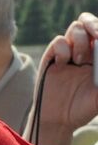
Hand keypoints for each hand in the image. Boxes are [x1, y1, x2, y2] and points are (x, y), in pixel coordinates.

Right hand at [25, 14, 97, 144]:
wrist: (59, 120)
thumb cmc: (84, 108)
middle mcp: (85, 52)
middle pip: (89, 24)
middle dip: (94, 25)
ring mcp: (68, 54)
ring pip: (75, 29)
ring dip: (81, 41)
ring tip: (81, 60)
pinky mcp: (51, 58)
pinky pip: (58, 42)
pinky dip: (63, 49)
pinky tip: (64, 63)